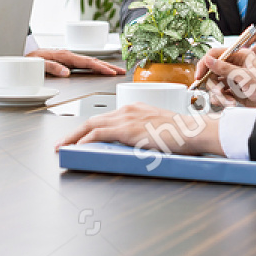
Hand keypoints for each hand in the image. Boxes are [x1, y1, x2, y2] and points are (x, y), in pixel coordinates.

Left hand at [27, 48, 125, 77]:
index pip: (87, 62)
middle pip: (92, 60)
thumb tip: (66, 72)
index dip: (100, 67)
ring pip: (89, 61)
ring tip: (115, 71)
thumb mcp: (39, 64)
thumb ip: (52, 67)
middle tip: (121, 72)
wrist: (22, 54)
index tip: (111, 72)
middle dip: (108, 66)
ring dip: (103, 66)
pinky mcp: (67, 61)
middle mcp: (68, 56)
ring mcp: (68, 58)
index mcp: (65, 56)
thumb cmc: (30, 59)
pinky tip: (99, 69)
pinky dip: (95, 66)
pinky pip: (84, 63)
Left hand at [56, 104, 220, 155]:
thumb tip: (136, 145)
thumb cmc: (182, 134)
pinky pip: (99, 134)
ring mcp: (127, 118)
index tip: (78, 137)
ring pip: (91, 125)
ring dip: (74, 137)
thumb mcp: (158, 130)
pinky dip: (85, 140)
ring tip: (63, 147)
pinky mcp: (127, 129)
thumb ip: (144, 134)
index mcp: (135, 108)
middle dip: (74, 132)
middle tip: (62, 142)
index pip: (105, 118)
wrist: (193, 132)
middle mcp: (128, 110)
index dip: (88, 128)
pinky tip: (77, 147)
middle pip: (93, 119)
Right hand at [192, 47, 255, 108]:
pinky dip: (223, 100)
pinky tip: (230, 103)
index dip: (204, 64)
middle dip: (213, 84)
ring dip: (219, 95)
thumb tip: (208, 60)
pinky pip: (221, 95)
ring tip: (229, 102)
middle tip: (218, 94)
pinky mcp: (235, 92)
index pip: (215, 55)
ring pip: (215, 85)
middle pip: (212, 72)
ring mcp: (234, 80)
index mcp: (239, 56)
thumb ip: (225, 69)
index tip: (199, 76)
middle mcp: (235, 67)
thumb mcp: (246, 77)